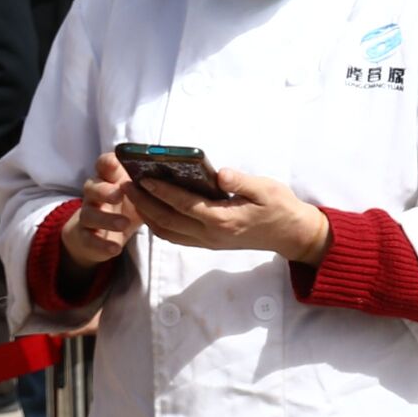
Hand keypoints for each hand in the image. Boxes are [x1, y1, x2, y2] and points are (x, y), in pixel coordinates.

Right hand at [63, 153, 142, 269]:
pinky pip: (88, 240)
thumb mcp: (137, 195)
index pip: (103, 165)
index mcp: (107, 179)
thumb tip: (180, 180)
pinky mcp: (85, 237)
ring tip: (124, 224)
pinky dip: (102, 244)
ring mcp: (87, 215)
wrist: (100, 235)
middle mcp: (93, 195)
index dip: (107, 163)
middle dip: (105, 190)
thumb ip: (149, 187)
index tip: (116, 162)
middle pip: (92, 187)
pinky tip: (116, 248)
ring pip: (89, 215)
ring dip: (106, 219)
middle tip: (119, 194)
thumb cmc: (125, 207)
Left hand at [129, 166, 330, 263]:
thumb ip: (241, 181)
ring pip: (168, 233)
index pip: (184, 204)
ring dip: (148, 216)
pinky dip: (159, 225)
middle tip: (126, 185)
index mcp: (224, 219)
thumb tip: (219, 173)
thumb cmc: (280, 207)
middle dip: (144, 203)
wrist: (291, 235)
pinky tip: (152, 210)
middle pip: (167, 221)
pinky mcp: (209, 243)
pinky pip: (176, 237)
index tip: (143, 178)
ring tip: (134, 196)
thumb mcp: (266, 189)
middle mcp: (211, 234)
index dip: (161, 191)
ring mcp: (209, 241)